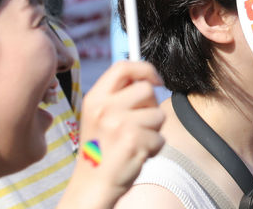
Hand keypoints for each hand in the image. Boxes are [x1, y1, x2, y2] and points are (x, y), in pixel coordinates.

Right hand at [59, 60, 165, 208]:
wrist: (92, 185)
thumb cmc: (100, 150)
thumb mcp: (99, 115)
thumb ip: (118, 95)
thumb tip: (147, 77)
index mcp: (95, 98)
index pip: (123, 67)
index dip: (145, 69)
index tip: (156, 80)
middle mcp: (105, 108)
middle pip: (146, 89)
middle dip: (151, 106)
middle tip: (140, 122)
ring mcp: (119, 124)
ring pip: (158, 115)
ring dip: (153, 130)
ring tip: (135, 141)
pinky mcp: (133, 141)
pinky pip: (160, 137)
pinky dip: (154, 148)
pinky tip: (137, 154)